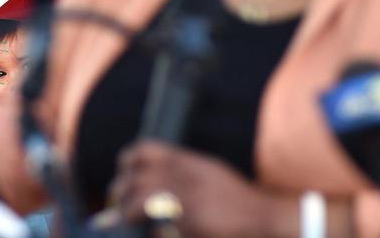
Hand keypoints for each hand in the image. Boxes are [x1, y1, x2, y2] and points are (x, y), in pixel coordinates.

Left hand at [110, 141, 278, 237]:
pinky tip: (155, 233)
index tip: (123, 170)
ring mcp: (186, 201)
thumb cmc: (232, 194)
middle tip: (116, 202)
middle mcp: (183, 177)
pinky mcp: (191, 225)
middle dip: (120, 191)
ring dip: (127, 212)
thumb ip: (177, 171)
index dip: (128, 159)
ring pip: (140, 202)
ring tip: (126, 218)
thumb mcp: (205, 170)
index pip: (145, 150)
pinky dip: (153, 232)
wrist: (263, 216)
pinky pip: (159, 229)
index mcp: (187, 161)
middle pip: (136, 178)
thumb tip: (143, 179)